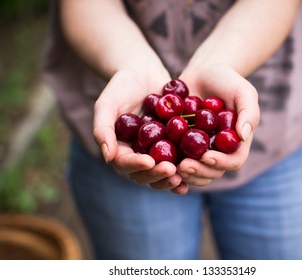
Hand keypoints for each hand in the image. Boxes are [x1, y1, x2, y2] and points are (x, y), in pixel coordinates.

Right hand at [93, 67, 187, 193]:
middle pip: (146, 174)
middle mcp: (139, 155)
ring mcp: (157, 151)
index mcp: (121, 150)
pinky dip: (188, 167)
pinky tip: (198, 167)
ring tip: (183, 174)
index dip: (136, 166)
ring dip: (172, 177)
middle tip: (171, 170)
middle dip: (157, 175)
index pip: (126, 164)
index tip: (149, 161)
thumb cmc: (121, 87)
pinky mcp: (174, 144)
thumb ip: (103, 129)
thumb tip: (108, 157)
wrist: (144, 73)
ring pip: (163, 172)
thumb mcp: (107, 104)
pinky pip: (180, 159)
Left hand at [177, 64, 259, 186]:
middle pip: (212, 172)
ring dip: (184, 173)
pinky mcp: (181, 145)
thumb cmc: (228, 80)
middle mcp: (218, 151)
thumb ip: (248, 113)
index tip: (206, 156)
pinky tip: (157, 162)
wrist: (203, 72)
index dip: (221, 163)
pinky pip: (176, 160)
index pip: (233, 161)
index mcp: (235, 143)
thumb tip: (243, 136)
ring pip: (194, 171)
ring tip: (171, 167)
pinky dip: (169, 164)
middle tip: (183, 166)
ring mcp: (199, 150)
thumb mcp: (243, 92)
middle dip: (199, 171)